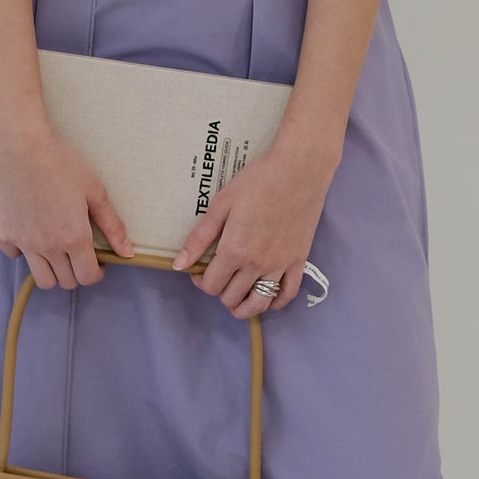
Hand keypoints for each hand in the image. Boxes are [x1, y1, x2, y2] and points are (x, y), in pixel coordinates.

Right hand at [0, 119, 134, 288]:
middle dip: (77, 271)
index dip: (96, 273)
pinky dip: (24, 251)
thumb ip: (113, 225)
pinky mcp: (3, 233)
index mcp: (74, 237)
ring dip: (53, 270)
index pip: (87, 277)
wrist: (20, 146)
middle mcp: (48, 247)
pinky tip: (30, 232)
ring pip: (41, 279)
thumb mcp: (94, 191)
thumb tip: (127, 253)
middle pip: (65, 281)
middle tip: (78, 251)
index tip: (97, 261)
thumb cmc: (61, 163)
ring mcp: (23, 243)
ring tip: (56, 249)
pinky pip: (15, 255)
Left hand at [172, 133, 337, 318]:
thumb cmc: (258, 181)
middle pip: (232, 297)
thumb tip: (179, 265)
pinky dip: (275, 302)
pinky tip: (266, 296)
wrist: (299, 169)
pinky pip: (287, 294)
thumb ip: (199, 238)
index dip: (200, 281)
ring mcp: (280, 266)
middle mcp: (257, 265)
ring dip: (244, 308)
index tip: (198, 270)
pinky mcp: (299, 261)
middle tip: (217, 275)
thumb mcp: (222, 204)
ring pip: (259, 304)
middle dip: (219, 291)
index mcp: (235, 250)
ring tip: (237, 298)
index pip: (212, 285)